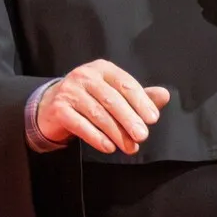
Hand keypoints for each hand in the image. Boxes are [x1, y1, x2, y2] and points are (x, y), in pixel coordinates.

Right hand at [37, 60, 171, 154]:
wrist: (51, 107)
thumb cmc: (90, 99)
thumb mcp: (115, 94)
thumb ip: (139, 96)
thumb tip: (165, 95)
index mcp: (102, 69)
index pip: (125, 84)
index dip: (140, 101)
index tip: (152, 119)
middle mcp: (84, 76)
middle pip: (111, 99)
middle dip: (129, 119)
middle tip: (143, 136)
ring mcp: (69, 91)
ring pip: (97, 113)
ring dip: (116, 133)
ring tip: (129, 147)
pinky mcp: (58, 109)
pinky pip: (80, 125)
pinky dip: (96, 138)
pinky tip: (109, 147)